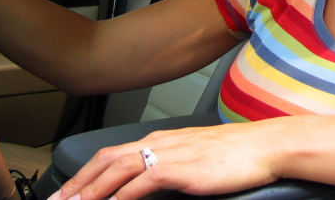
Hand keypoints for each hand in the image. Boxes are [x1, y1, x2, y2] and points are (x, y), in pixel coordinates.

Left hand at [49, 122, 284, 199]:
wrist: (265, 145)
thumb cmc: (239, 154)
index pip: (114, 153)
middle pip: (106, 159)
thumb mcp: (197, 158)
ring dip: (90, 191)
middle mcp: (160, 142)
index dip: (86, 173)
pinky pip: (142, 181)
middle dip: (78, 183)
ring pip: (117, 169)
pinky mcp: (181, 167)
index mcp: (162, 140)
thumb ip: (173, 167)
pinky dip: (121, 195)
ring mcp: (170, 153)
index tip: (69, 192)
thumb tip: (154, 184)